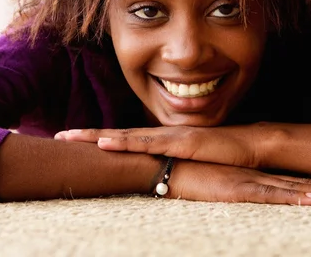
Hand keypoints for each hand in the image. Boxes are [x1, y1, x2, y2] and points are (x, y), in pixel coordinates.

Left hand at [54, 123, 276, 167]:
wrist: (251, 144)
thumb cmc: (224, 155)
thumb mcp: (194, 161)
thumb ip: (175, 164)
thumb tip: (162, 175)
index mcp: (162, 140)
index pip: (126, 139)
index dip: (100, 140)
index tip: (77, 141)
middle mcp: (161, 135)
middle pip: (118, 135)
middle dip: (87, 136)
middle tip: (59, 136)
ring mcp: (169, 137)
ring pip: (126, 137)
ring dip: (96, 137)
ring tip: (70, 137)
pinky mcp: (180, 142)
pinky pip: (147, 144)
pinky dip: (124, 143)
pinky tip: (104, 143)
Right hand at [165, 159, 310, 204]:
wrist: (168, 163)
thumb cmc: (192, 175)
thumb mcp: (223, 185)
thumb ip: (240, 188)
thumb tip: (255, 195)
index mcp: (261, 176)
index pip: (300, 182)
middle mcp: (262, 176)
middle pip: (307, 184)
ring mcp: (251, 180)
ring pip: (296, 189)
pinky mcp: (237, 188)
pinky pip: (269, 194)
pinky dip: (292, 197)